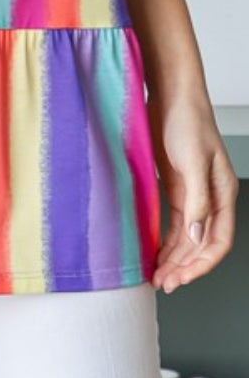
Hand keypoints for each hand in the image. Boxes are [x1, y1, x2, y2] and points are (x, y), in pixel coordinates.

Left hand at [147, 91, 238, 293]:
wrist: (170, 94)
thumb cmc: (187, 121)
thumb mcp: (193, 162)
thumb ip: (196, 201)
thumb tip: (198, 238)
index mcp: (222, 193)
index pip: (218, 241)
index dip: (201, 264)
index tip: (181, 279)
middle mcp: (209, 197)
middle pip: (201, 244)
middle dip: (184, 266)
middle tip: (163, 283)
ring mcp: (192, 192)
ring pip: (187, 236)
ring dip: (174, 257)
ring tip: (158, 276)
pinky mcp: (175, 186)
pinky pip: (174, 223)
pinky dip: (166, 240)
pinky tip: (155, 252)